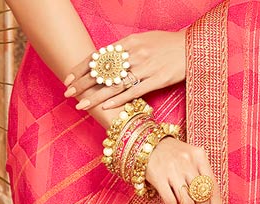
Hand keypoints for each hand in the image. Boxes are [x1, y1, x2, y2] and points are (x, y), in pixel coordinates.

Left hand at [63, 31, 186, 114]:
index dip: (81, 67)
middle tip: (68, 93)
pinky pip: (135, 91)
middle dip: (83, 83)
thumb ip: (126, 49)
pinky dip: (120, 99)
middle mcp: (134, 54)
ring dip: (96, 96)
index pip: (98, 56)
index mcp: (129, 43)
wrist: (191, 46)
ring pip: (115, 84)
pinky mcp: (157, 80)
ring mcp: (146, 68)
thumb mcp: (143, 40)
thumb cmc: (166, 44)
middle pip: (103, 71)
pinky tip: (107, 106)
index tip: (68, 77)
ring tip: (82, 105)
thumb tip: (109, 58)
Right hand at [145, 136, 223, 203]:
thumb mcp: (190, 159)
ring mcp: (173, 169)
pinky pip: (170, 200)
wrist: (145, 142)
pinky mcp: (158, 176)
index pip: (214, 188)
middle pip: (201, 198)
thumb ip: (201, 178)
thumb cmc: (172, 155)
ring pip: (187, 203)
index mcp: (200, 157)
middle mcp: (188, 163)